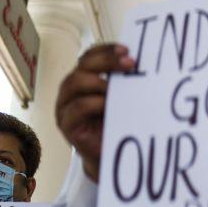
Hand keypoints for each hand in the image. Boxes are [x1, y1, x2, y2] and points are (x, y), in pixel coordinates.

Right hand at [55, 44, 136, 182]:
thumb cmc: (116, 124)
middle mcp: (70, 90)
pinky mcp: (66, 125)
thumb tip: (143, 62)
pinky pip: (78, 107)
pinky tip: (109, 105)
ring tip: (118, 88)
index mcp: (82, 79)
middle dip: (107, 61)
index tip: (128, 50)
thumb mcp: (120, 99)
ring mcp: (64, 107)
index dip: (106, 50)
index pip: (89, 56)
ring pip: (75, 82)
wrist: (110, 156)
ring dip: (99, 81)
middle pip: (82, 65)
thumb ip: (123, 82)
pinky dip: (95, 103)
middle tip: (130, 64)